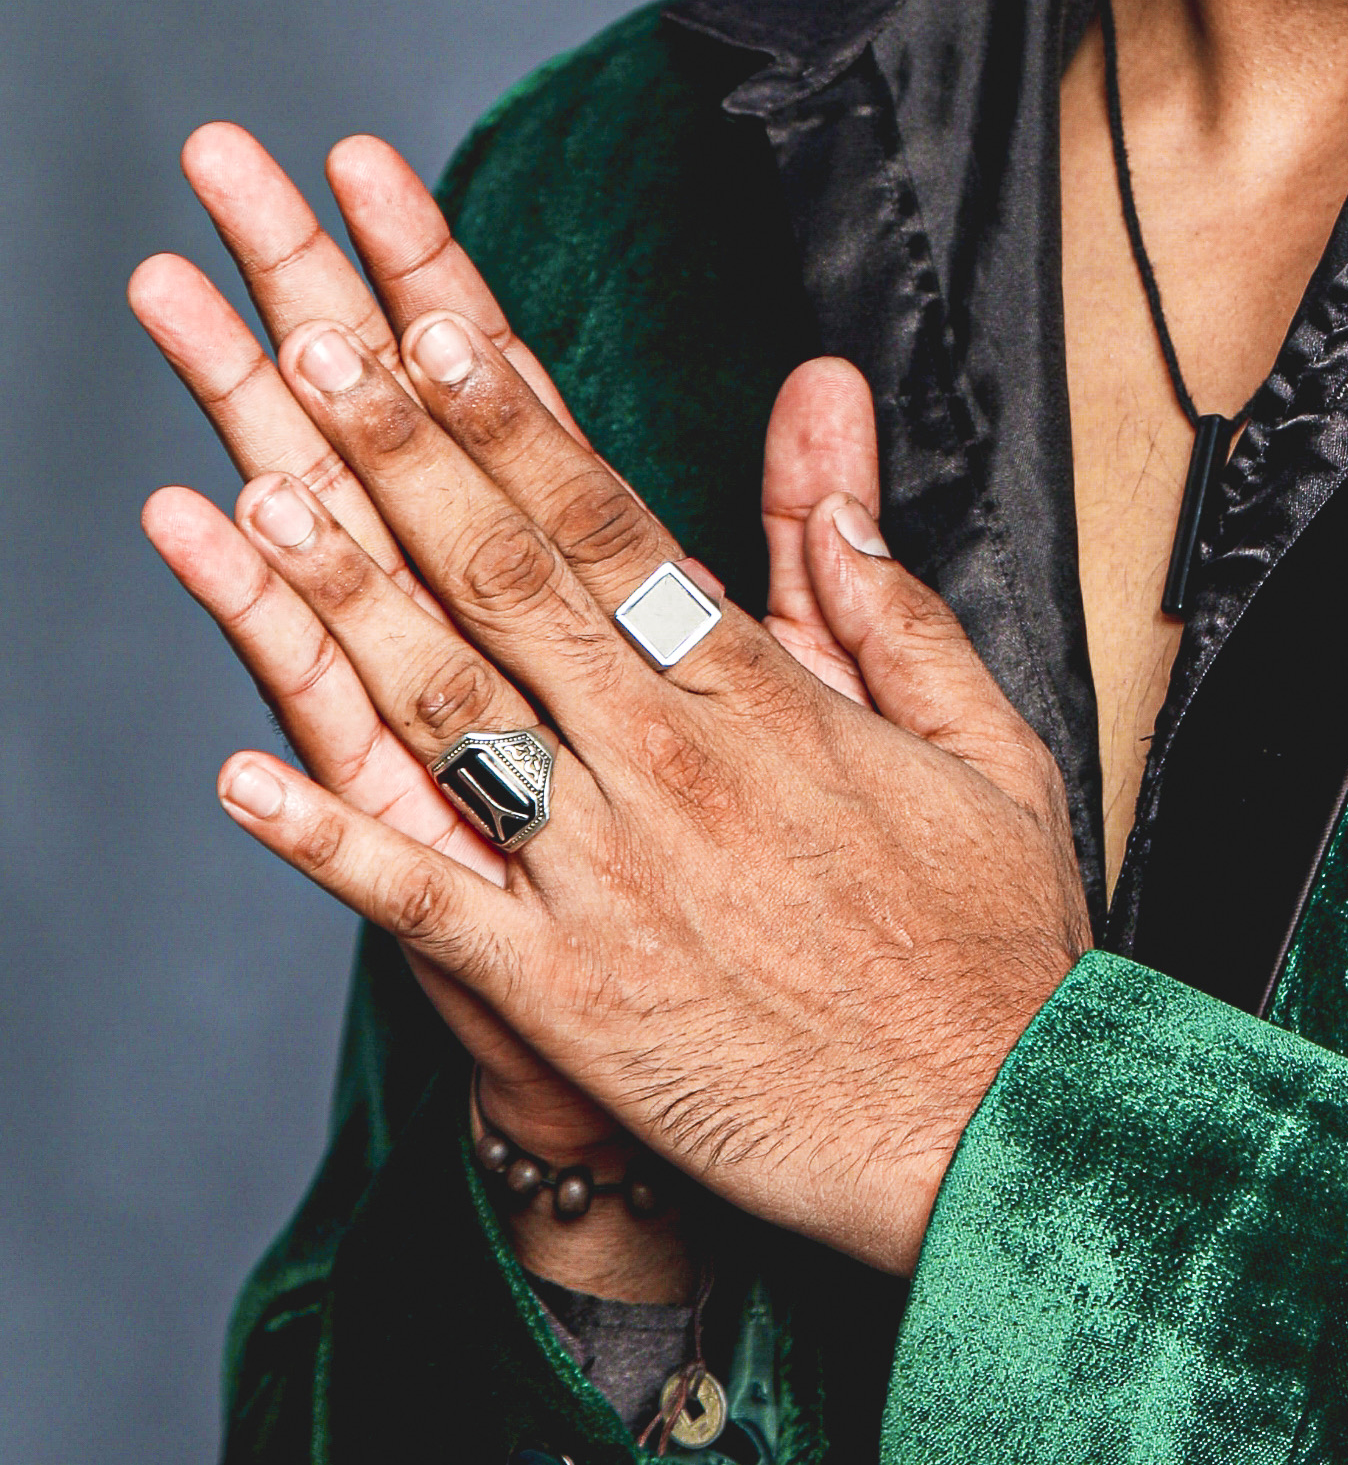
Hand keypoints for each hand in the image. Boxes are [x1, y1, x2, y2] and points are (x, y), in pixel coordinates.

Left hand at [188, 281, 1089, 1272]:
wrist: (992, 1140)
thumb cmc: (991, 949)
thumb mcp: (982, 738)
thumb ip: (877, 584)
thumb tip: (827, 419)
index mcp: (761, 699)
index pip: (610, 524)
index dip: (510, 420)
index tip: (432, 323)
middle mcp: (670, 769)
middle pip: (508, 583)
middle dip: (404, 460)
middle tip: (316, 355)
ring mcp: (609, 882)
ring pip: (449, 715)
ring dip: (346, 605)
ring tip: (253, 502)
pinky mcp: (570, 998)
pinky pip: (429, 904)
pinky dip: (328, 843)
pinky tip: (239, 777)